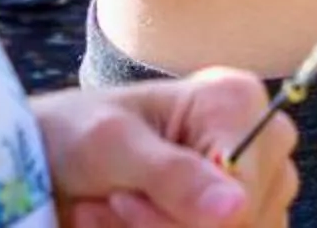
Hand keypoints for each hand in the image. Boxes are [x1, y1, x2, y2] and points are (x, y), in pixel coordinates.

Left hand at [35, 71, 297, 225]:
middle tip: (113, 202)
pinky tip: (130, 223)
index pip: (242, 193)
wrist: (55, 158)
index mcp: (238, 101)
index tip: (122, 199)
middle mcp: (261, 143)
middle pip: (240, 222)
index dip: (185, 215)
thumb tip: (236, 208)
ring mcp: (257, 186)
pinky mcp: (240, 218)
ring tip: (114, 209)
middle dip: (164, 225)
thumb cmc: (81, 132)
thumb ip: (174, 176)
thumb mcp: (114, 145)